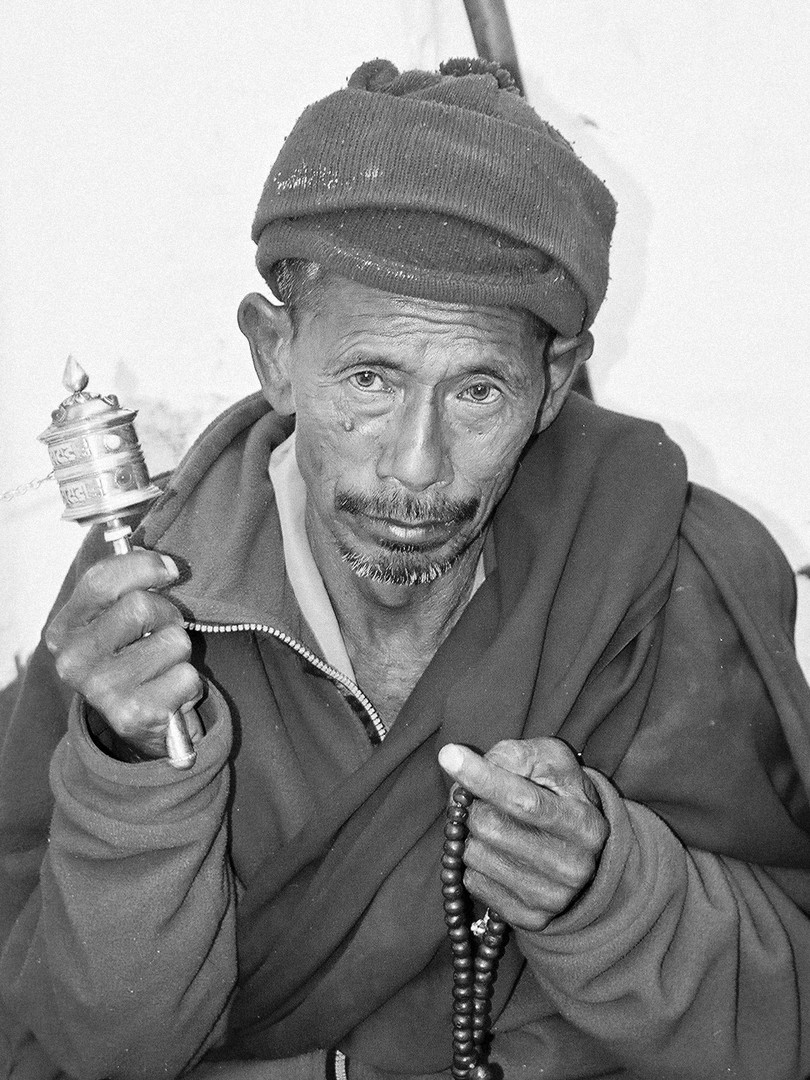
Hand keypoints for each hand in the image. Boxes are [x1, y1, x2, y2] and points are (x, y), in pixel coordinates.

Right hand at [45, 549, 203, 759]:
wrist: (141, 723)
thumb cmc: (134, 657)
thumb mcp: (118, 618)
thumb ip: (129, 585)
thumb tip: (168, 564)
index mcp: (64, 630)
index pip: (101, 580)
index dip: (145, 566)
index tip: (169, 572)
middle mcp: (73, 661)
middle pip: (141, 606)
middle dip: (167, 615)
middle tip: (163, 633)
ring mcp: (100, 691)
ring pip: (173, 640)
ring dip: (181, 651)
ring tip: (164, 666)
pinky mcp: (132, 716)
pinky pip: (187, 676)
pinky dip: (190, 682)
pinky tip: (170, 692)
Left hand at [438, 738, 608, 930]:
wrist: (579, 849)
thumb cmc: (558, 792)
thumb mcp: (549, 761)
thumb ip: (516, 755)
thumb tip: (472, 763)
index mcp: (583, 823)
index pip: (524, 801)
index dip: (483, 778)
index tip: (448, 755)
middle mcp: (573, 866)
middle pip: (490, 827)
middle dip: (475, 805)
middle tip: (481, 799)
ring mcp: (552, 897)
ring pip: (474, 855)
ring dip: (471, 834)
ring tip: (493, 826)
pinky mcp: (529, 919)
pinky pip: (473, 882)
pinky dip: (474, 862)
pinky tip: (495, 853)